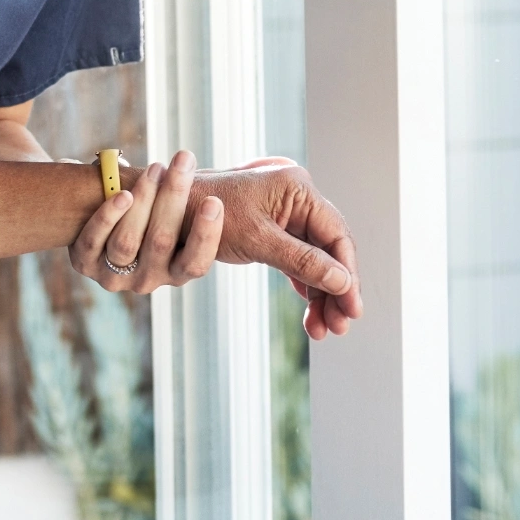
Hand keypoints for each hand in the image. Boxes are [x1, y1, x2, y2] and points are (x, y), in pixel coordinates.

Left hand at [68, 150, 224, 291]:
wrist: (101, 219)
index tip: (214, 201)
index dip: (205, 235)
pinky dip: (108, 216)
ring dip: (143, 200)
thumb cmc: (154, 214)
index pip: (195, 263)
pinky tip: (122, 194)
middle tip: (183, 161)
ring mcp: (114, 275)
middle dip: (174, 197)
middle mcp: (148, 279)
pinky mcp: (85, 263)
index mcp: (177, 272)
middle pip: (161, 243)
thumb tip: (249, 173)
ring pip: (128, 242)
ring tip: (156, 168)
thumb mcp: (179, 216)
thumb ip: (199, 204)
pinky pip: (94, 241)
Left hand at [198, 156, 362, 339]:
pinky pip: (298, 258)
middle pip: (330, 250)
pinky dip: (303, 284)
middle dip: (335, 291)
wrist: (168, 207)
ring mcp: (287, 214)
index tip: (352, 310)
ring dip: (321, 294)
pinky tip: (310, 312)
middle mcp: (298, 198)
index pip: (337, 236)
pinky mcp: (274, 229)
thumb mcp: (257, 240)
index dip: (348, 275)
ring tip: (323, 330)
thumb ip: (301, 261)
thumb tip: (342, 282)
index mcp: (299, 190)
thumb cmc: (205, 214)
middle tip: (338, 328)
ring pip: (315, 258)